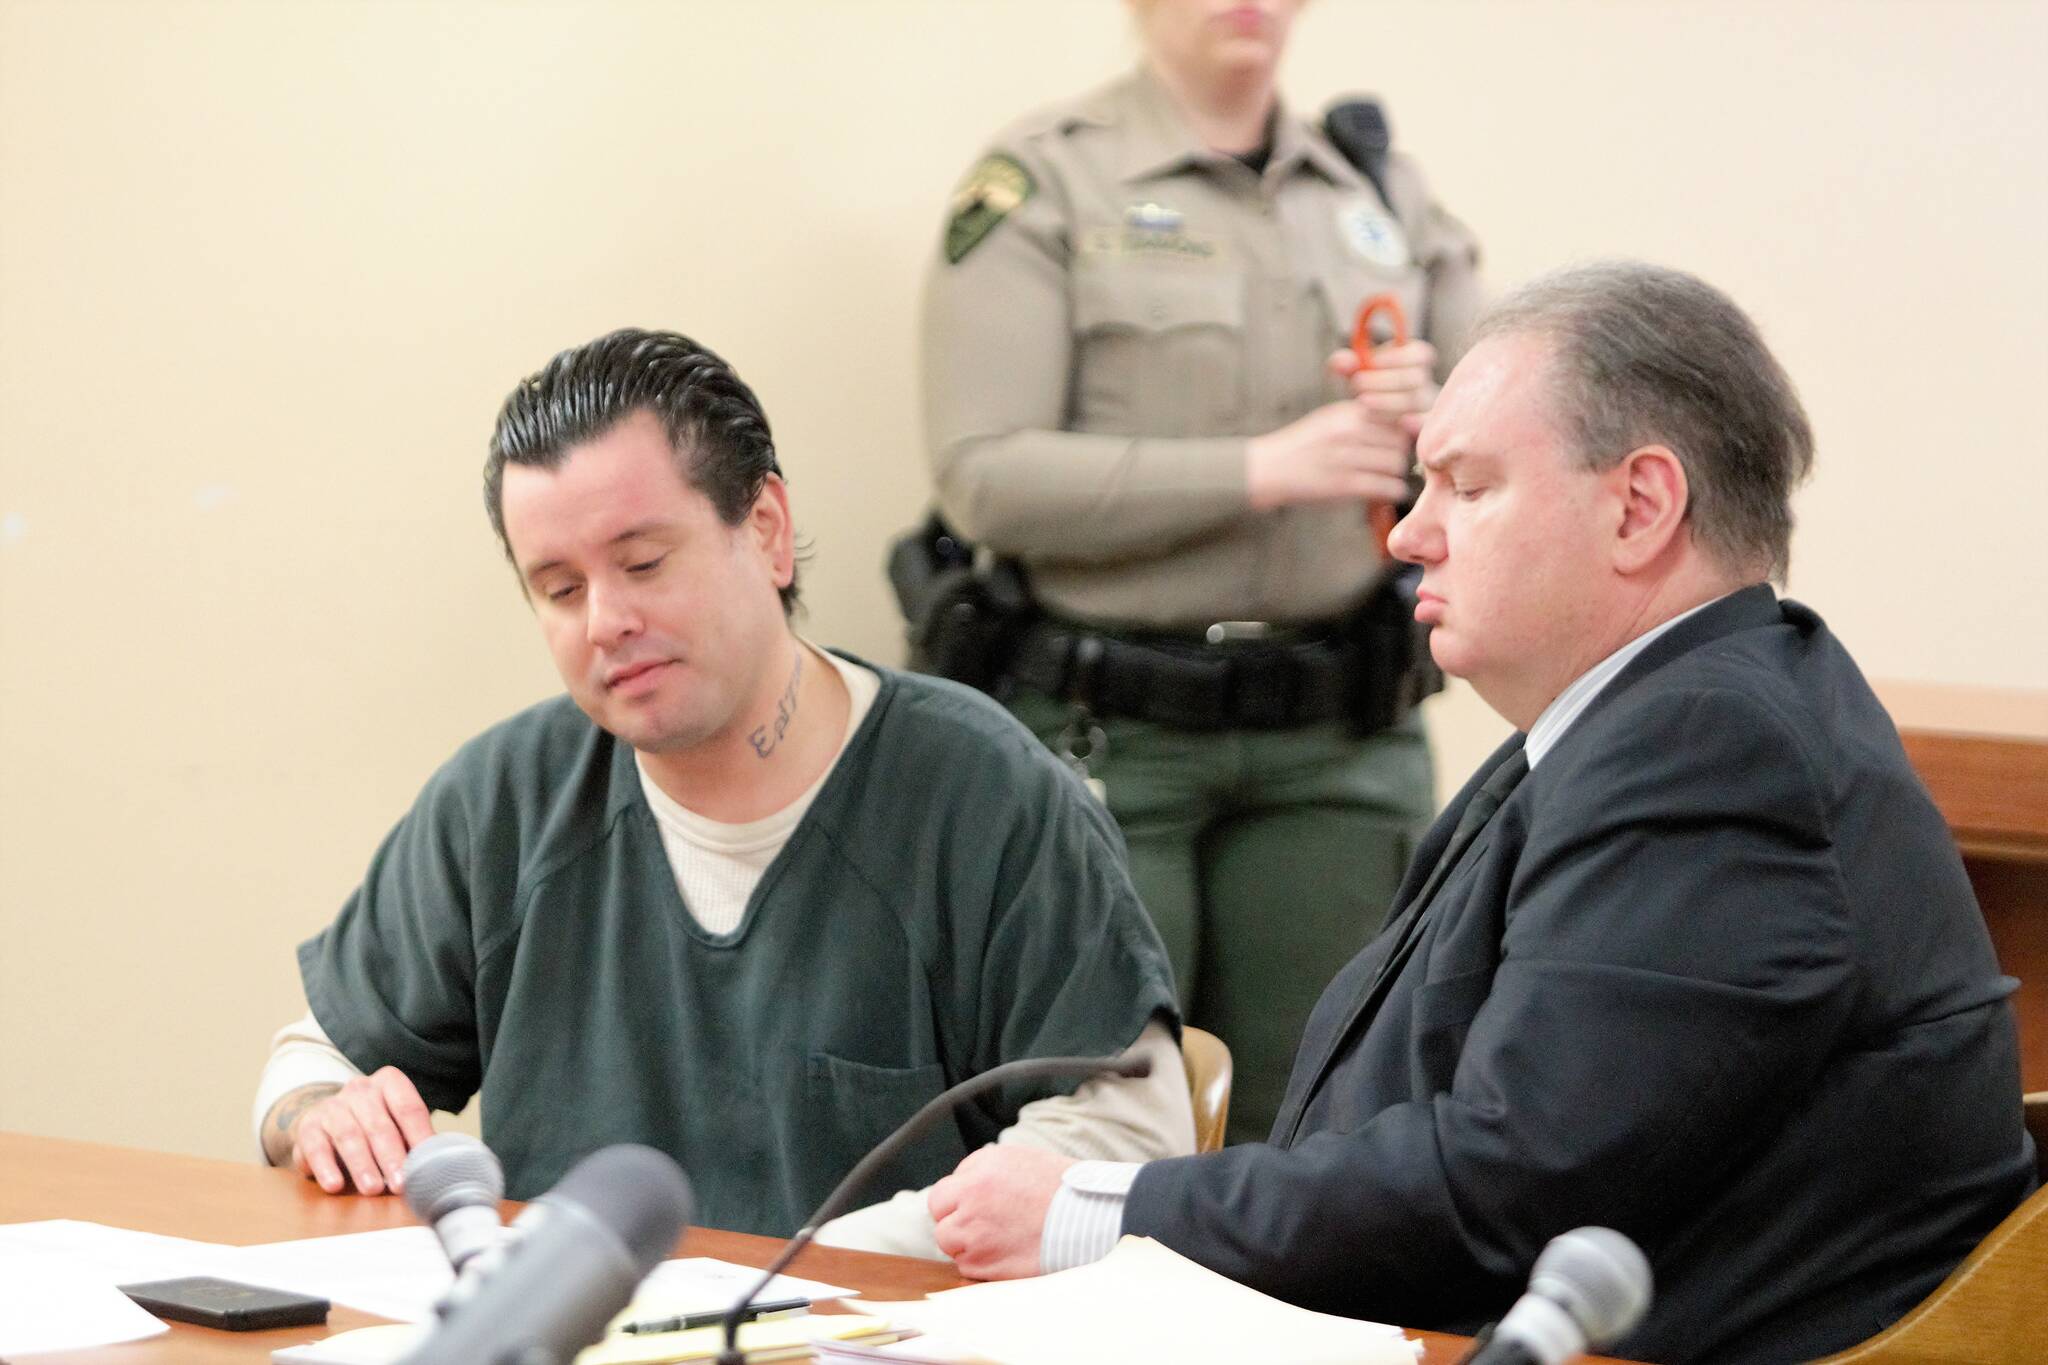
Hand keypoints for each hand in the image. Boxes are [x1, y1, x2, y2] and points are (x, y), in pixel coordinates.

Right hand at [277, 1068, 435, 1195]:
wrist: (329, 1120)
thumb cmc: (374, 1126)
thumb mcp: (398, 1127)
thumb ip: (415, 1142)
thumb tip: (439, 1167)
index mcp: (389, 1083)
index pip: (408, 1108)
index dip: (418, 1136)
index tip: (425, 1163)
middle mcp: (360, 1089)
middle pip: (379, 1124)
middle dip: (391, 1157)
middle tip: (400, 1183)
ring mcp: (332, 1106)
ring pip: (349, 1135)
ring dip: (362, 1165)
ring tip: (372, 1189)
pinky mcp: (308, 1126)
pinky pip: (316, 1146)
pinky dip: (325, 1167)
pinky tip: (335, 1185)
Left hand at [928, 1145, 1075, 1279]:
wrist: (1089, 1218)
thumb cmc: (1062, 1189)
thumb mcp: (1018, 1161)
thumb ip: (983, 1171)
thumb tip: (961, 1187)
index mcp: (981, 1168)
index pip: (945, 1191)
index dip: (957, 1202)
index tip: (972, 1209)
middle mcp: (971, 1197)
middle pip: (940, 1217)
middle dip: (956, 1222)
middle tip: (983, 1227)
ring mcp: (974, 1233)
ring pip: (950, 1243)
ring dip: (966, 1245)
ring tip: (999, 1241)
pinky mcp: (984, 1264)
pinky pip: (967, 1268)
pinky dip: (982, 1265)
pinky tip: (1008, 1255)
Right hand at [1246, 397, 1411, 511]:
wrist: (1267, 470)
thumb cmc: (1301, 447)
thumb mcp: (1328, 419)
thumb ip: (1360, 418)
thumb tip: (1398, 422)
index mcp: (1346, 413)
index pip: (1394, 415)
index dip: (1401, 429)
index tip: (1396, 441)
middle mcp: (1348, 431)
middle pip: (1399, 439)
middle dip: (1400, 452)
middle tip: (1392, 463)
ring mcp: (1347, 458)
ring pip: (1396, 463)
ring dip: (1396, 473)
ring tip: (1388, 478)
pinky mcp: (1345, 485)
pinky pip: (1386, 487)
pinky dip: (1393, 491)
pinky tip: (1388, 492)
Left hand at [1329, 338, 1439, 421]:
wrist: (1368, 421)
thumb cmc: (1365, 389)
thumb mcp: (1355, 374)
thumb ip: (1347, 365)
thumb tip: (1339, 361)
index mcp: (1414, 362)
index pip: (1419, 354)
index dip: (1398, 357)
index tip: (1373, 362)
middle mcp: (1424, 383)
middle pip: (1415, 378)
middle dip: (1385, 380)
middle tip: (1358, 384)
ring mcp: (1426, 406)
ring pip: (1415, 402)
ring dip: (1388, 402)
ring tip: (1363, 403)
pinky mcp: (1423, 428)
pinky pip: (1427, 424)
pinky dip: (1418, 422)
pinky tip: (1403, 423)